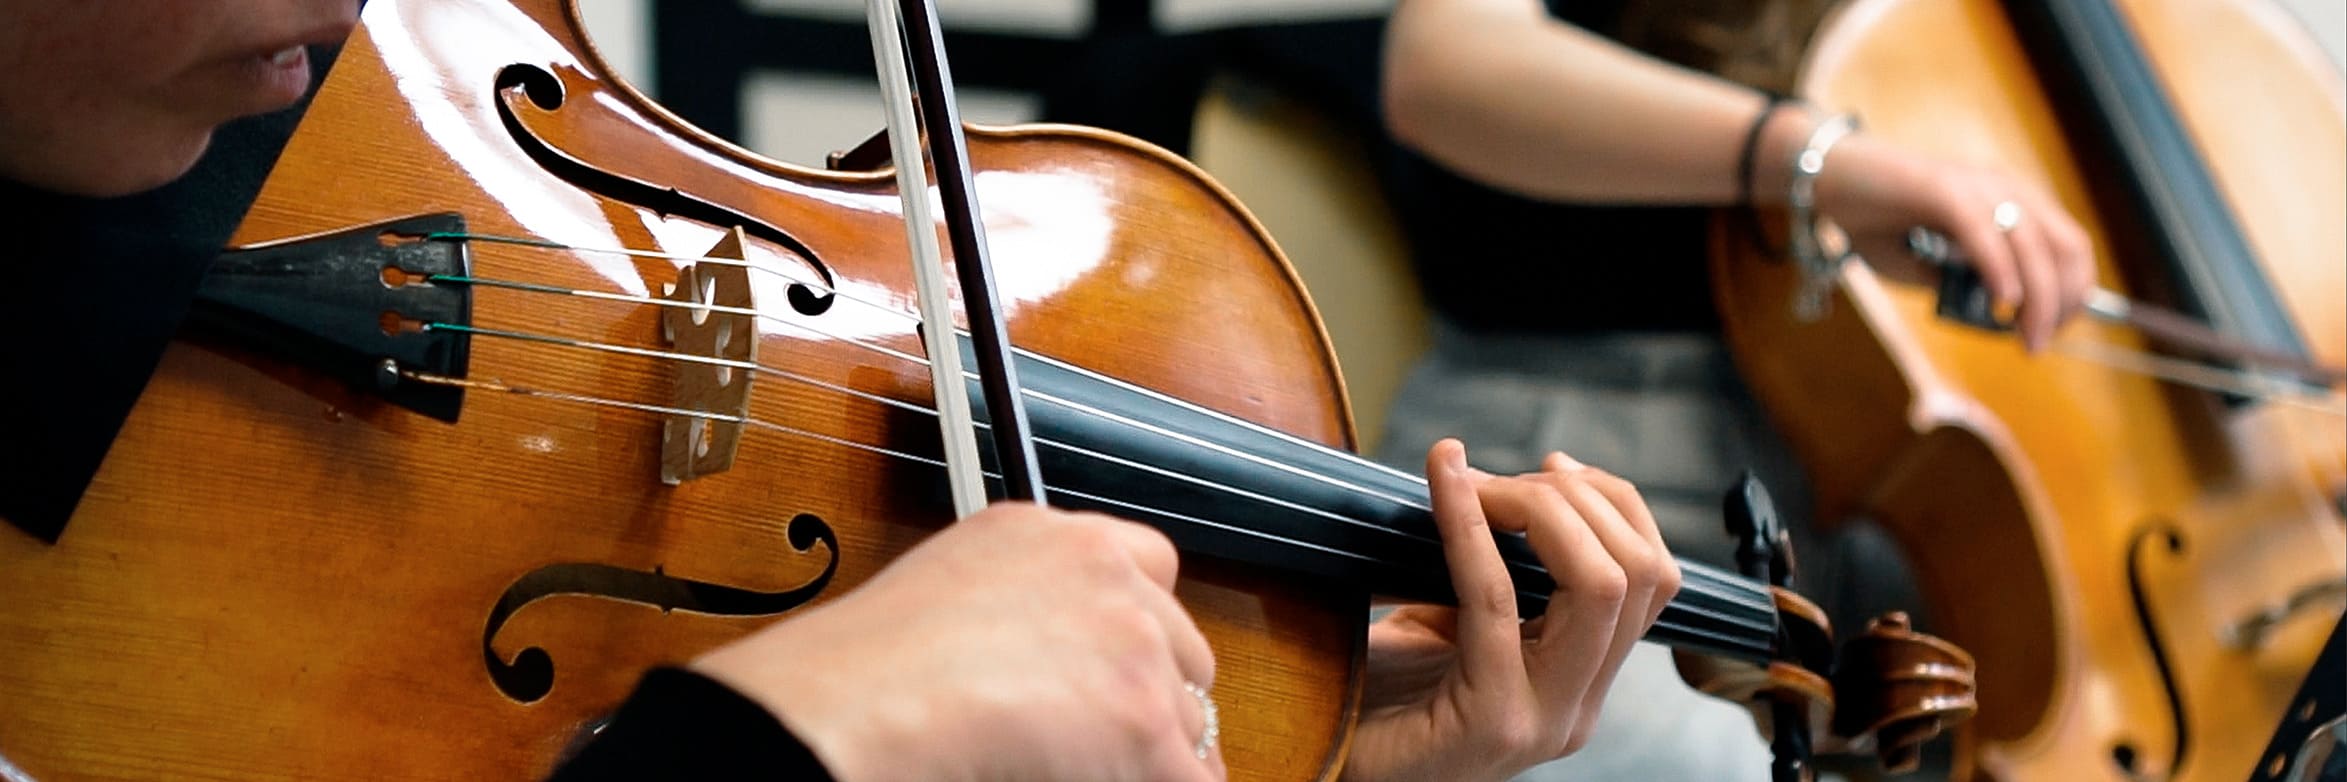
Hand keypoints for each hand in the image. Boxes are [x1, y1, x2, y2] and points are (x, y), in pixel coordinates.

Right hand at [690, 502, 1222, 781]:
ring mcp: (1136, 646)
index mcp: (1055, 538)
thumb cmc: (868, 671)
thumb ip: (1024, 605)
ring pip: (1189, 722)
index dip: (1142, 628)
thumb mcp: (955, 588)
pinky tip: (1096, 781)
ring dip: (1149, 755)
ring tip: (1074, 768)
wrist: (862, 706)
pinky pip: (1192, 775)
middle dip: (1153, 698)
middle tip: (1099, 742)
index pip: (1149, 565)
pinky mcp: (1146, 719)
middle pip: (1183, 649)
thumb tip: (1050, 663)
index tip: (1121, 668)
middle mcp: (1107, 578)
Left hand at [1340, 440, 1681, 781]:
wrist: (1329, 760)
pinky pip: (1496, 599)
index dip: (1610, 504)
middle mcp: (1579, 706)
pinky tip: (1445, 483)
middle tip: (1500, 478)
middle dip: (1576, 500)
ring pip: (1600, 585)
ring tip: (1478, 484)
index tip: (1548, 468)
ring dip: (1538, 510)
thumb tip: (1492, 478)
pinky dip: (1471, 525)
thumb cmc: (1377, 694)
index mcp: (1582, 680)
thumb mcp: (1450, 624)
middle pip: (1638, 573)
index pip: (1651, 576)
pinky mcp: (1491, 719)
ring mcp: (1545, 718)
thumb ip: (1491, 572)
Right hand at [1811, 131, 2096, 351]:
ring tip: (2026, 336)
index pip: (2068, 246)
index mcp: (2009, 200)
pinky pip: (1986, 234)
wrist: (1827, 179)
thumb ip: (1958, 283)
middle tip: (2039, 342)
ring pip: (2033, 245)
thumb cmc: (1872, 220)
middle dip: (2062, 302)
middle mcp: (2003, 187)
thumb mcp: (1924, 264)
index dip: (2073, 291)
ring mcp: (1976, 185)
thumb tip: (1990, 312)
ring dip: (2039, 298)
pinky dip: (2000, 270)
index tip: (2054, 329)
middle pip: (2063, 248)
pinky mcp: (1944, 189)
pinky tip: (2003, 302)